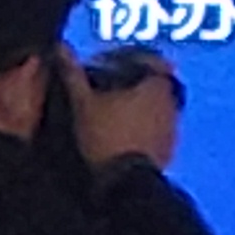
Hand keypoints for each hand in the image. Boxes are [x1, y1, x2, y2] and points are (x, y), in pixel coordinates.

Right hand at [70, 50, 181, 172]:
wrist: (124, 185)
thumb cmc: (106, 137)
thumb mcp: (82, 103)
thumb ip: (72, 73)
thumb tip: (60, 48)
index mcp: (157, 84)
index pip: (151, 59)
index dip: (129, 58)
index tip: (109, 64)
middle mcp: (173, 102)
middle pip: (155, 81)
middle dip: (134, 81)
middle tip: (108, 86)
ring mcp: (174, 127)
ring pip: (158, 106)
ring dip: (139, 104)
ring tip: (111, 111)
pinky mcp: (170, 149)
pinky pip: (158, 129)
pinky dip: (143, 127)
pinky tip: (121, 134)